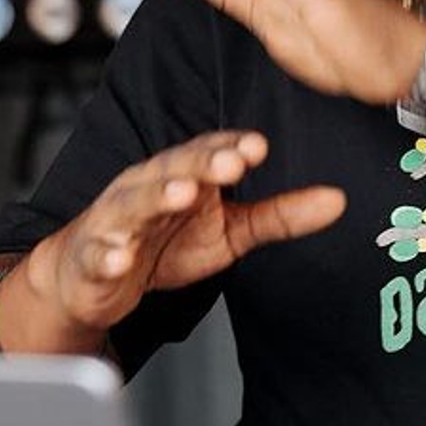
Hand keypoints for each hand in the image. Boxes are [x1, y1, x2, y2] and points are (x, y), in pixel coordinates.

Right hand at [37, 130, 343, 334]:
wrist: (88, 278)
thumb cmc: (160, 244)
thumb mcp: (228, 232)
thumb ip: (279, 216)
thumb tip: (338, 200)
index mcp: (183, 175)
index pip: (209, 153)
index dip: (232, 148)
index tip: (259, 146)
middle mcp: (147, 188)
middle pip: (174, 168)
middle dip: (202, 163)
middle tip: (231, 162)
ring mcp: (116, 221)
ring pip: (135, 203)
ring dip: (158, 196)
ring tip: (182, 195)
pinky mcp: (92, 257)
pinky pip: (99, 253)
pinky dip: (108, 254)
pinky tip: (120, 259)